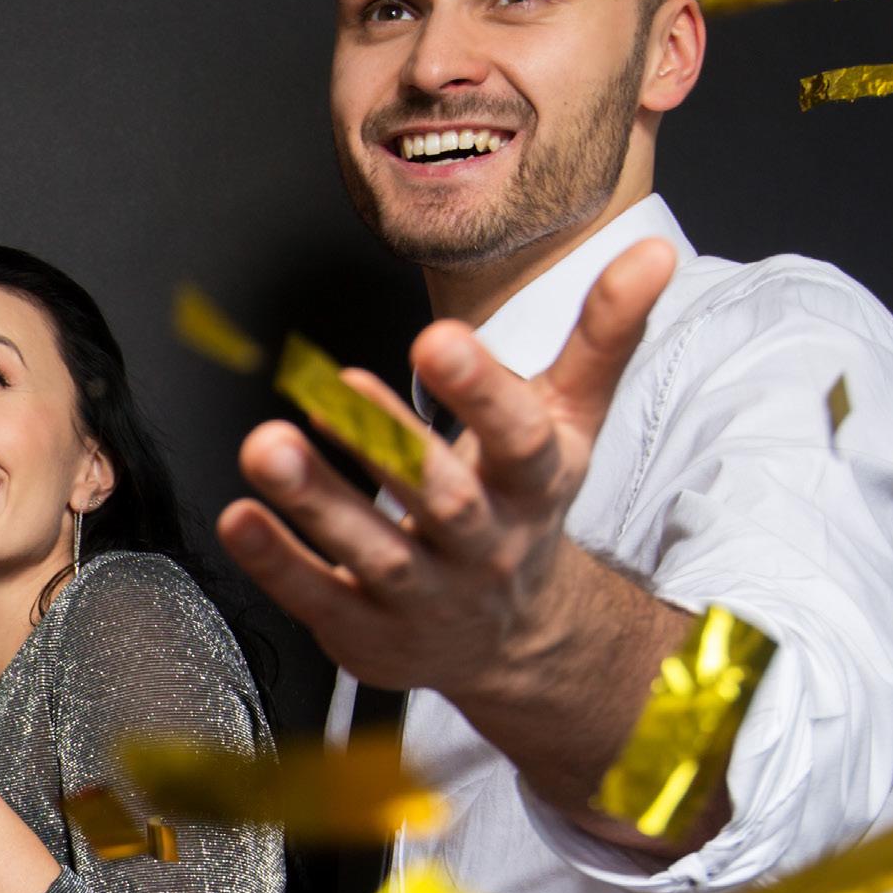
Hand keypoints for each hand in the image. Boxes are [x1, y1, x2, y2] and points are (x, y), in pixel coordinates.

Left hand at [217, 235, 676, 701]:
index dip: (483, 392)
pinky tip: (240, 517)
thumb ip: (601, 339)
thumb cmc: (522, 506)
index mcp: (536, 484)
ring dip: (317, 498)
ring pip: (372, 550)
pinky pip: (318, 596)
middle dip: (390, 444)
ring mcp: (424, 594)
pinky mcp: (366, 630)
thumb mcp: (570, 423)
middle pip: (443, 498)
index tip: (439, 340)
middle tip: (333, 386)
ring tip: (264, 446)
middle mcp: (483, 544)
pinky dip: (277, 560)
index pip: (521, 438)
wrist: (512, 638)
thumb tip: (652, 254)